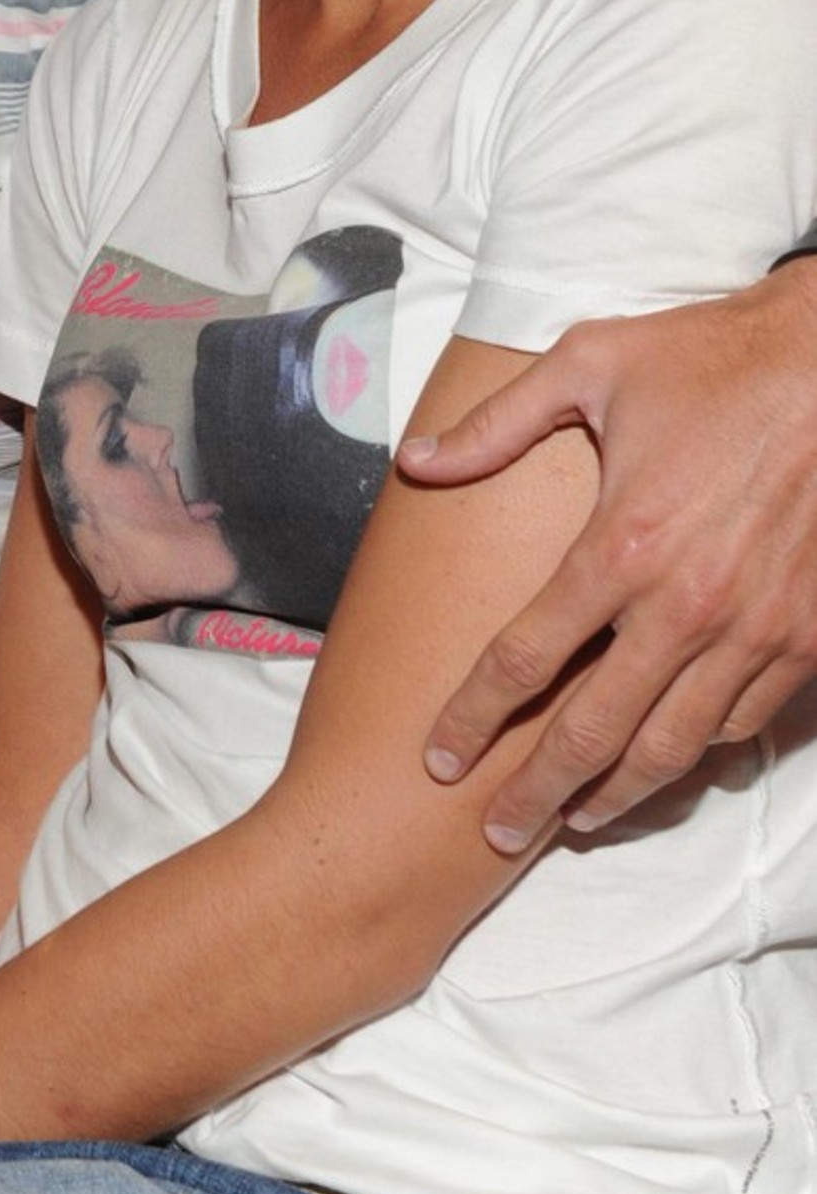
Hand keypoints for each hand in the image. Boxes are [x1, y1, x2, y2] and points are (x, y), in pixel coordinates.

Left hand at [399, 263, 816, 848]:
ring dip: (618, 793)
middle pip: (592, 732)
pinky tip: (666, 764)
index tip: (436, 757)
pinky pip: (743, 724)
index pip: (524, 660)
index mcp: (620, 547)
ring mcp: (752, 632)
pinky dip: (697, 755)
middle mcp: (685, 607)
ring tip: (576, 820)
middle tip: (494, 833)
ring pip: (672, 747)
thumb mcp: (588, 364)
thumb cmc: (709, 360)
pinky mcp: (804, 637)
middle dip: (535, 793)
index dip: (471, 717)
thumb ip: (496, 424)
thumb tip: (415, 459)